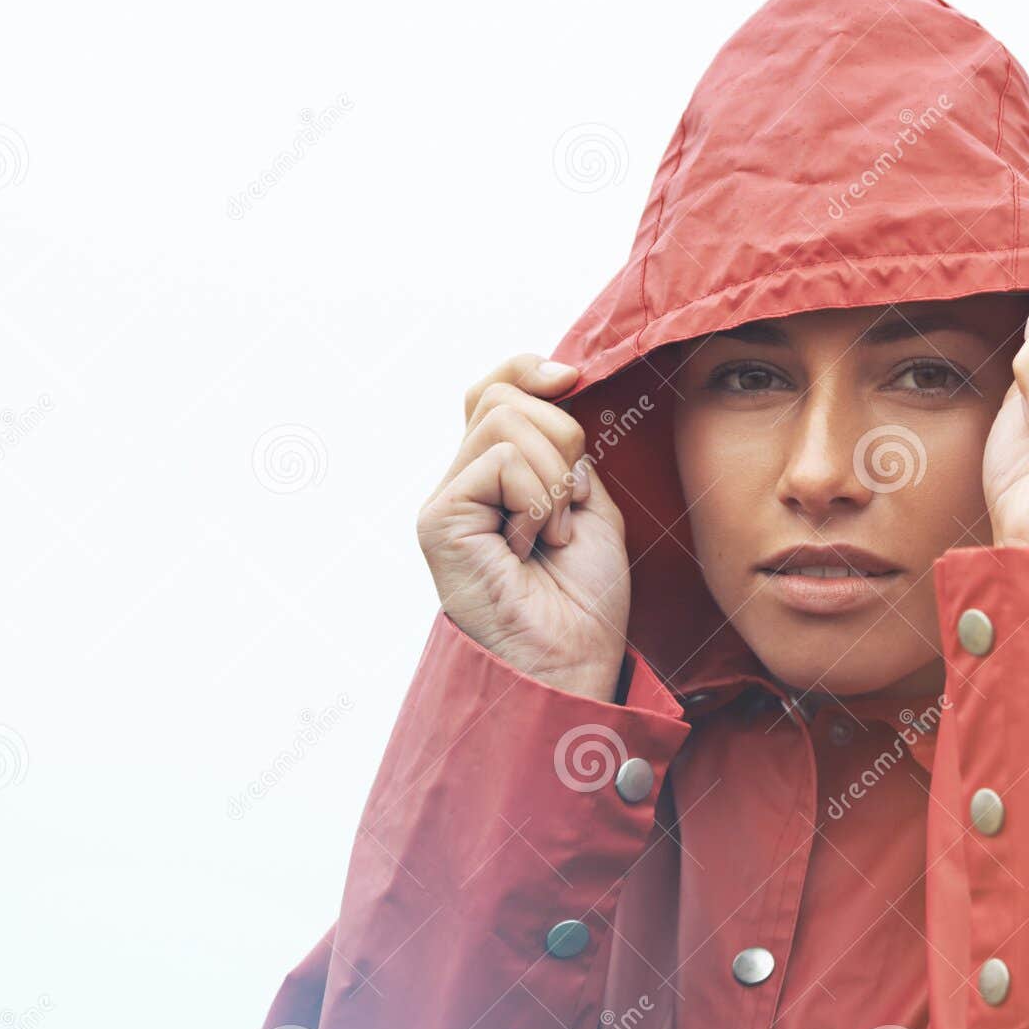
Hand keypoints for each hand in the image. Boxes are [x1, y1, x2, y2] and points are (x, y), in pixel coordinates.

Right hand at [417, 356, 629, 702]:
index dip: (528, 369)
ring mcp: (446, 499)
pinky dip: (538, 499)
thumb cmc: (584, 598)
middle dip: (563, 441)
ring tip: (551, 534)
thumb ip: (566, 446)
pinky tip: (531, 546)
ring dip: (554, 478)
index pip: (493, 387)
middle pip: (505, 395)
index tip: (573, 380)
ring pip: (505, 419)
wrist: (573, 659)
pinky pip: (502, 460)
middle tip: (569, 508)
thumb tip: (557, 379)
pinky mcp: (439, 518)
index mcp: (495, 476)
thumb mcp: (589, 501)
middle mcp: (462, 482)